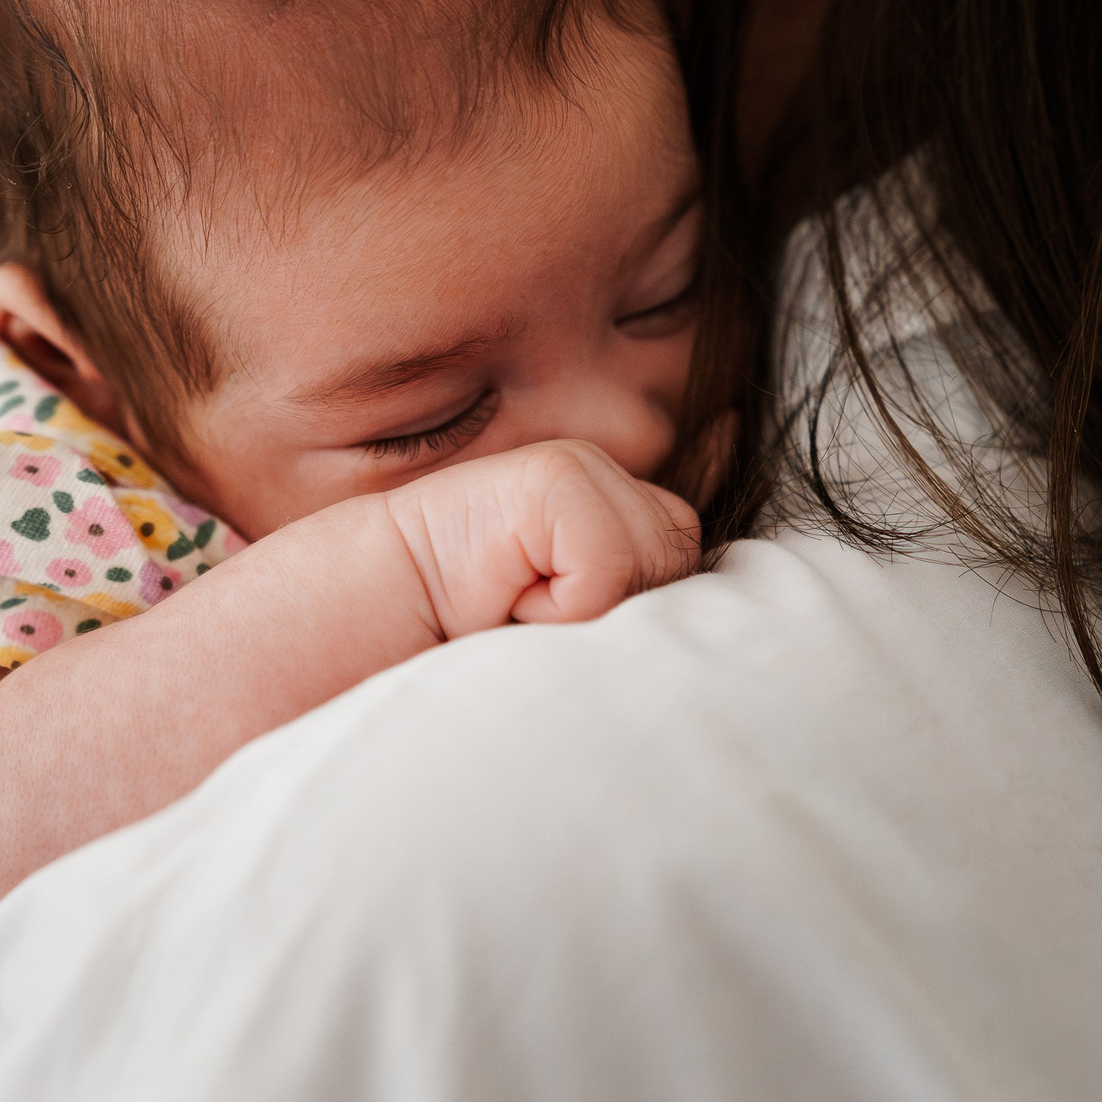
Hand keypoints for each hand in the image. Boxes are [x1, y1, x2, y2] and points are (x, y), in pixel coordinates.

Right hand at [383, 438, 700, 633]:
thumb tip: (725, 507)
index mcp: (609, 505)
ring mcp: (580, 469)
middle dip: (622, 609)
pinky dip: (565, 605)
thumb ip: (636, 578)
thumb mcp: (572, 616)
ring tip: (523, 602)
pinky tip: (510, 594)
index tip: (563, 610)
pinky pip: (608, 566)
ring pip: (654, 562)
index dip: (653, 591)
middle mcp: (602, 478)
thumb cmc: (472, 632)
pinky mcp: (557, 479)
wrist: (377, 616)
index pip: (687, 540)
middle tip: (538, 612)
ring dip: (591, 609)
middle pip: (682, 561)